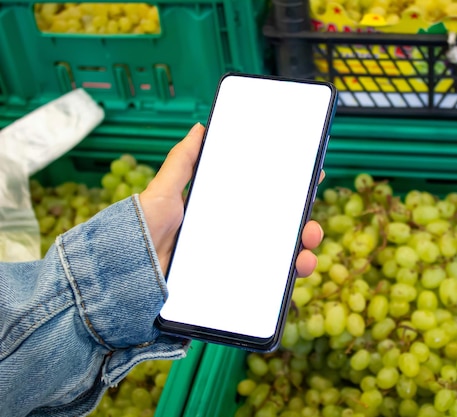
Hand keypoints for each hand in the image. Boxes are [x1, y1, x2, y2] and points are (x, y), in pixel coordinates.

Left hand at [139, 123, 324, 276]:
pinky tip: (296, 272)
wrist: (124, 280)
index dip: (287, 191)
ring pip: (277, 256)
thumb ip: (182, 162)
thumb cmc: (139, 234)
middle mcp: (230, 237)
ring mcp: (232, 263)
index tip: (310, 179)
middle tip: (311, 223)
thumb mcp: (161, 192)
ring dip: (302, 251)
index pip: (261, 199)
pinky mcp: (230, 287)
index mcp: (220, 213)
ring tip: (308, 250)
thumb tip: (200, 127)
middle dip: (302, 224)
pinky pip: (266, 284)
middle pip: (276, 228)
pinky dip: (287, 279)